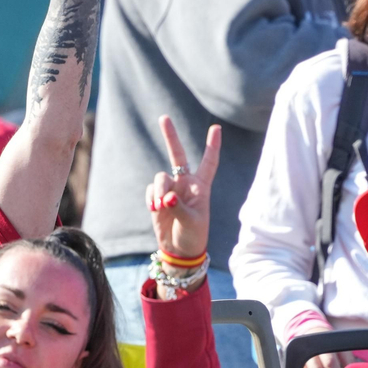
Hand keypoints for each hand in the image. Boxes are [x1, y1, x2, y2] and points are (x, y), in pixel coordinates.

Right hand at [145, 116, 220, 260]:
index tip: (216, 127)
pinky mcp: (157, 198)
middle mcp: (185, 183)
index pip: (209, 162)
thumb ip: (178, 206)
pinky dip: (152, 198)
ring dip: (159, 190)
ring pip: (160, 177)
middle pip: (177, 155)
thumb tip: (166, 196)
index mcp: (201, 186)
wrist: (179, 250)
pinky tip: (155, 210)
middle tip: (164, 117)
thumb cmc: (193, 235)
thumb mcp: (191, 221)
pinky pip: (151, 190)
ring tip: (160, 206)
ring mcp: (170, 190)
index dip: (212, 145)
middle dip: (170, 136)